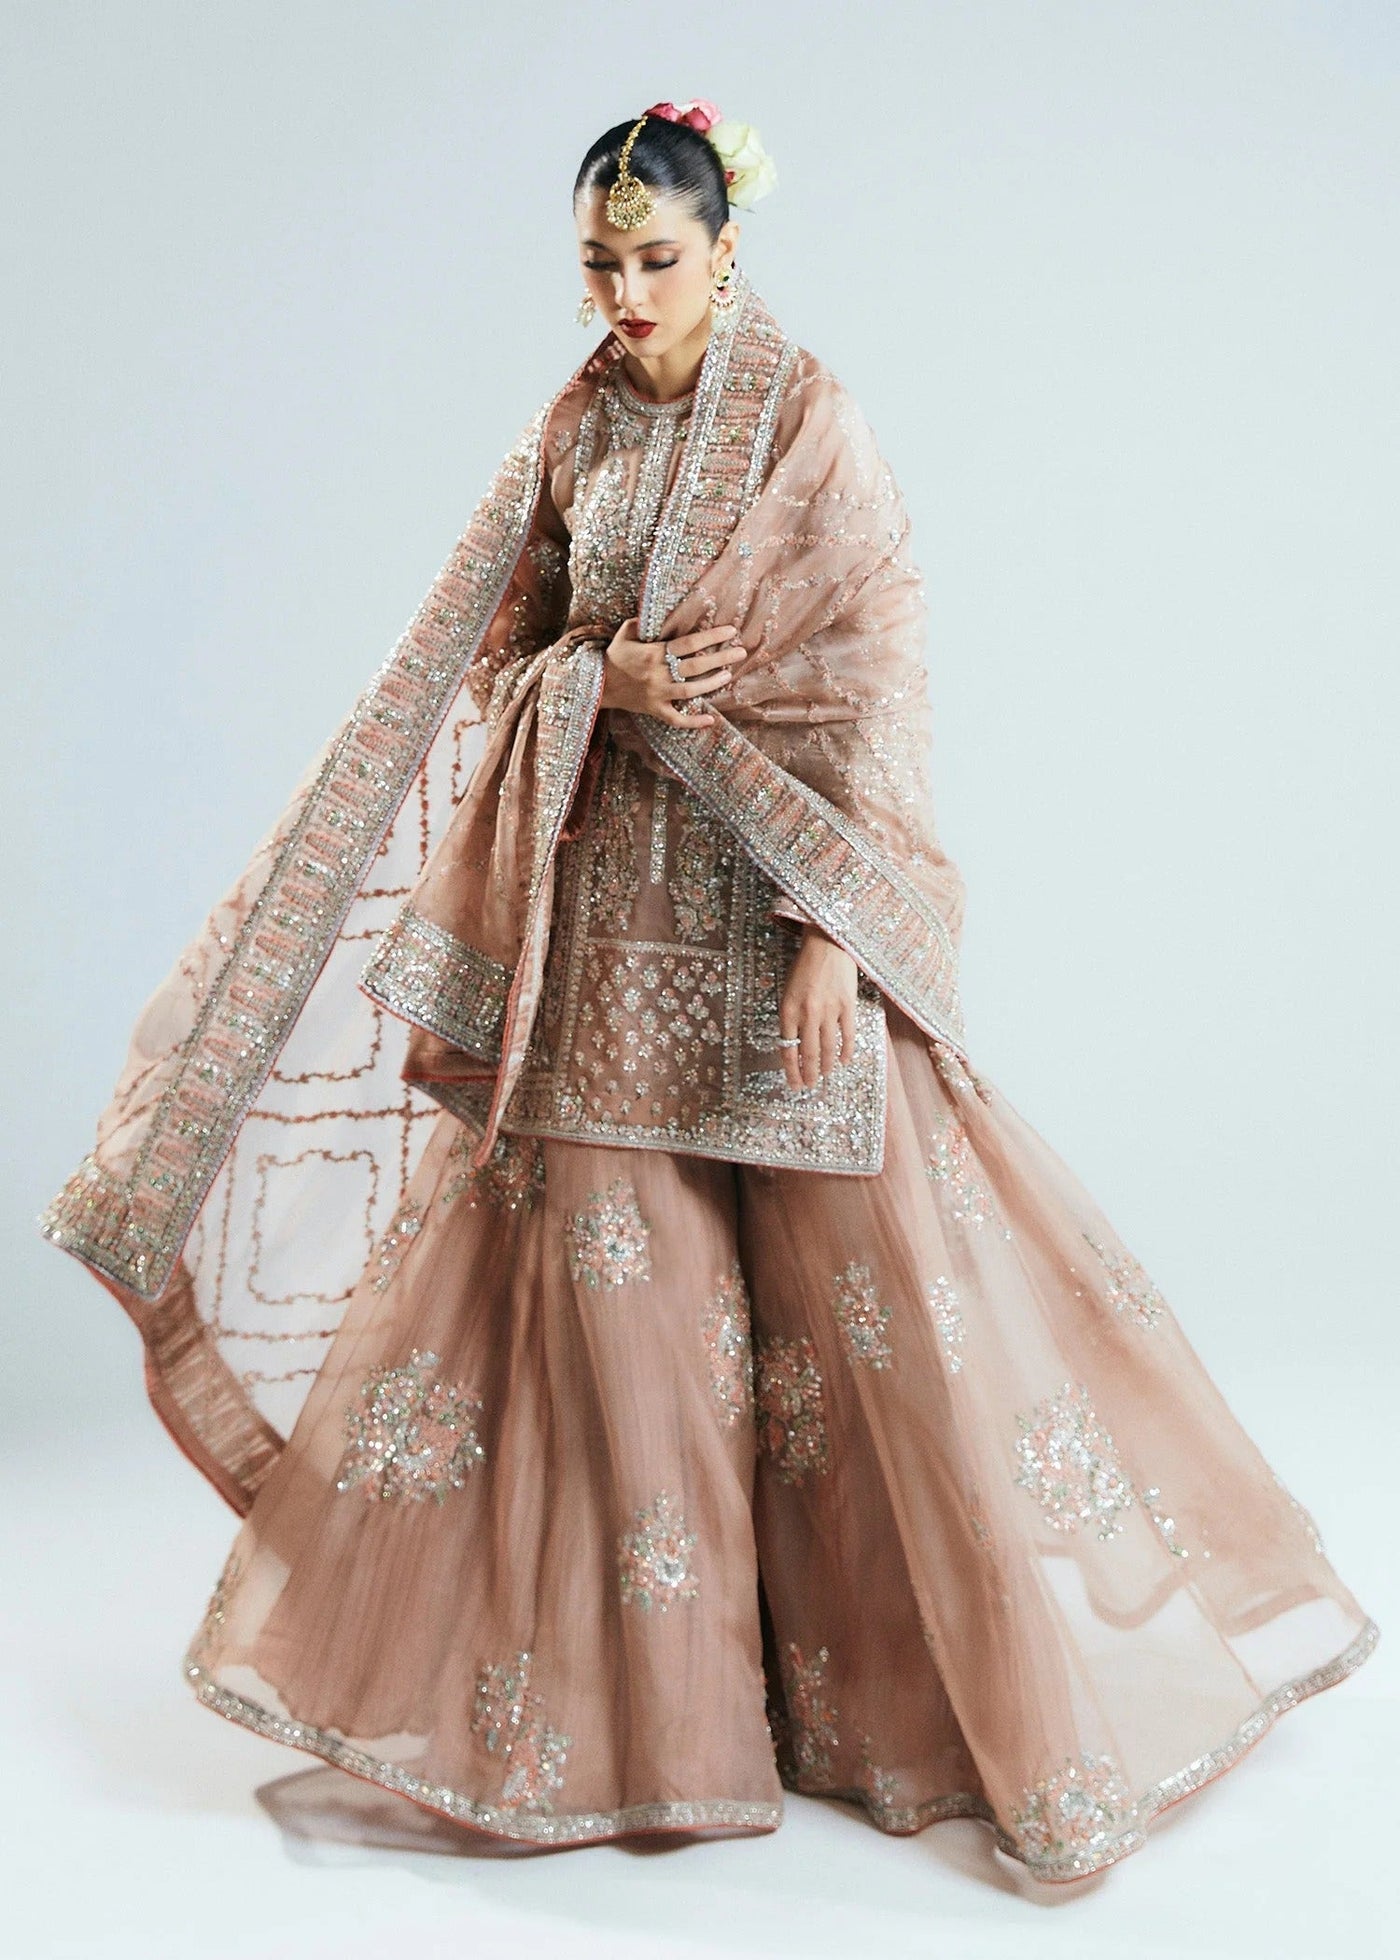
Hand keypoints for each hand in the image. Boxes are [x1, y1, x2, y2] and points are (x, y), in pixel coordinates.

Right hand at [598, 615, 745, 727]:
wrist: (598, 686)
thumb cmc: (614, 657)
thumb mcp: (624, 634)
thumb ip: (641, 622)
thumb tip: (659, 612)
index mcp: (654, 652)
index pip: (689, 643)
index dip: (712, 636)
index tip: (731, 631)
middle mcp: (658, 674)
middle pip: (696, 665)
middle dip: (721, 658)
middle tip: (741, 652)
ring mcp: (658, 694)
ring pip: (690, 690)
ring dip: (712, 683)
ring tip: (728, 675)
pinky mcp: (655, 710)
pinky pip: (676, 719)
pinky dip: (693, 721)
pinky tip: (711, 720)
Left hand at [777, 926, 858, 1089]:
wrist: (827, 943)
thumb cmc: (804, 966)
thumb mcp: (787, 991)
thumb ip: (790, 1017)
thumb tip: (795, 1045)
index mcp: (788, 1009)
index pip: (788, 1048)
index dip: (790, 1070)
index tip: (793, 1084)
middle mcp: (807, 1013)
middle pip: (807, 1053)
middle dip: (807, 1074)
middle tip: (808, 1086)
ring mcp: (829, 1011)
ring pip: (827, 1048)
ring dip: (825, 1066)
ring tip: (823, 1076)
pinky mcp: (847, 1006)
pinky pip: (847, 1035)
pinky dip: (845, 1051)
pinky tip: (843, 1062)